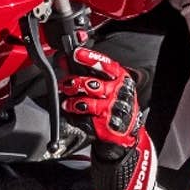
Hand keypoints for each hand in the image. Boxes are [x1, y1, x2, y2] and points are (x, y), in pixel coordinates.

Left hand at [62, 46, 154, 189]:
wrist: (123, 134)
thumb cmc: (113, 106)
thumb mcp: (108, 86)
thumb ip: (87, 73)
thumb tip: (65, 60)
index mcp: (121, 79)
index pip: (105, 65)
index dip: (90, 58)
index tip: (75, 54)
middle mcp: (118, 93)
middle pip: (92, 84)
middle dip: (75, 83)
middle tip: (65, 84)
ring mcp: (112, 109)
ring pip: (87, 101)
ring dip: (73, 101)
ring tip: (67, 103)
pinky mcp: (104, 124)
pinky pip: (84, 117)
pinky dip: (74, 115)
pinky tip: (72, 113)